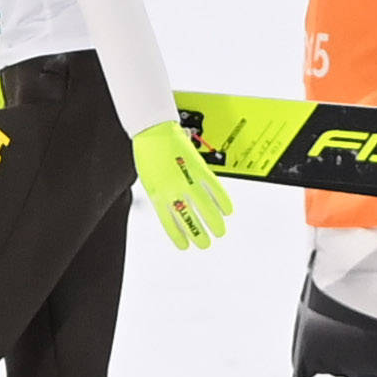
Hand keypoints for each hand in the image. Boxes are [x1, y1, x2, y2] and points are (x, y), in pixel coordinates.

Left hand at [128, 122, 234, 252]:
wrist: (153, 130)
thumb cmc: (148, 154)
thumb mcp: (150, 181)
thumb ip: (162, 197)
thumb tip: (175, 211)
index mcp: (157, 196)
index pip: (170, 224)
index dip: (179, 237)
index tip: (186, 246)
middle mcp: (173, 190)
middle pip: (190, 220)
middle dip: (200, 236)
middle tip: (206, 243)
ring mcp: (187, 179)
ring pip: (206, 208)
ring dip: (215, 223)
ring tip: (220, 232)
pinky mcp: (199, 168)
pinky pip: (215, 188)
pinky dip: (223, 201)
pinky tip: (228, 210)